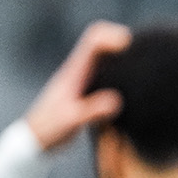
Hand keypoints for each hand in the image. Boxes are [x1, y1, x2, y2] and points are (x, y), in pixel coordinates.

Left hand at [24, 21, 131, 149]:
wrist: (34, 140)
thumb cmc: (49, 129)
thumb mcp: (71, 121)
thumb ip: (92, 111)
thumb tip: (116, 101)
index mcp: (75, 72)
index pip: (93, 42)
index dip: (111, 37)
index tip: (129, 45)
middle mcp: (79, 71)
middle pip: (101, 44)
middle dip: (122, 43)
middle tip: (143, 54)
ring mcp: (82, 80)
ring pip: (104, 59)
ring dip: (121, 58)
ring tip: (142, 68)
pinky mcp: (86, 92)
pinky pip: (104, 75)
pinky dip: (118, 75)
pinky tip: (130, 89)